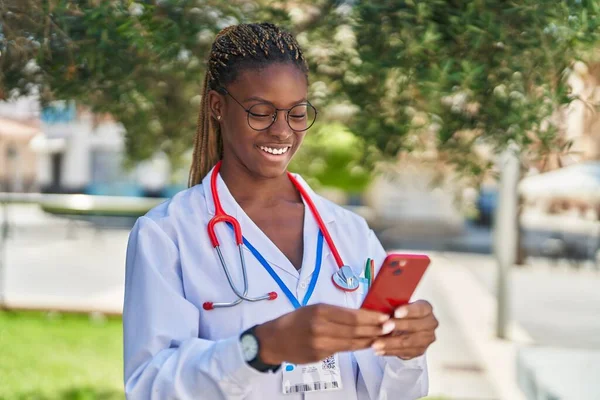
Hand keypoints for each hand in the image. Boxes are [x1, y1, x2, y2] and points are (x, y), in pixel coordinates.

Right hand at [255, 303, 393, 364]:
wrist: (274, 340)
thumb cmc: (295, 321)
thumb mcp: (313, 309)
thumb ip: (335, 313)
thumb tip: (361, 315)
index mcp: (320, 311)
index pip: (351, 315)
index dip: (370, 317)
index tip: (384, 317)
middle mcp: (320, 327)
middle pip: (354, 329)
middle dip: (375, 329)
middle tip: (390, 327)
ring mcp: (320, 343)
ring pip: (351, 342)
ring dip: (369, 339)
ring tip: (383, 336)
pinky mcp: (320, 355)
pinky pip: (343, 350)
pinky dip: (357, 346)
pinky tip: (366, 344)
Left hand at [370, 300, 437, 359]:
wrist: (406, 327)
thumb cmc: (401, 314)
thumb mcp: (399, 305)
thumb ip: (393, 306)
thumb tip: (380, 308)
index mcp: (426, 309)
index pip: (420, 309)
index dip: (408, 311)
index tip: (396, 312)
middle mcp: (430, 324)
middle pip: (415, 326)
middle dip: (398, 326)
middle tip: (384, 327)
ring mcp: (426, 339)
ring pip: (408, 342)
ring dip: (391, 343)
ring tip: (377, 343)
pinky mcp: (419, 350)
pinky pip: (404, 352)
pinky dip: (390, 351)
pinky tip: (380, 350)